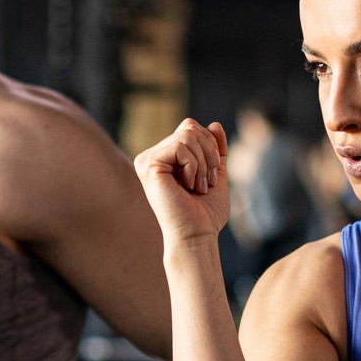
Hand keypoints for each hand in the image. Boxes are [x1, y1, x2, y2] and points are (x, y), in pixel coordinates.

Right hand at [133, 119, 228, 245]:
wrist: (196, 235)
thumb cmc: (205, 212)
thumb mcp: (214, 172)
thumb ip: (214, 149)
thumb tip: (214, 124)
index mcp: (164, 157)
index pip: (190, 128)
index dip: (210, 146)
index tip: (210, 176)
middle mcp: (151, 157)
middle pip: (189, 127)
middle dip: (208, 154)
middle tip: (205, 183)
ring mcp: (146, 160)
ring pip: (187, 134)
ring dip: (202, 162)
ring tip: (198, 186)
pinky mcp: (147, 166)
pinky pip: (180, 145)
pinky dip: (193, 165)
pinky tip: (188, 185)